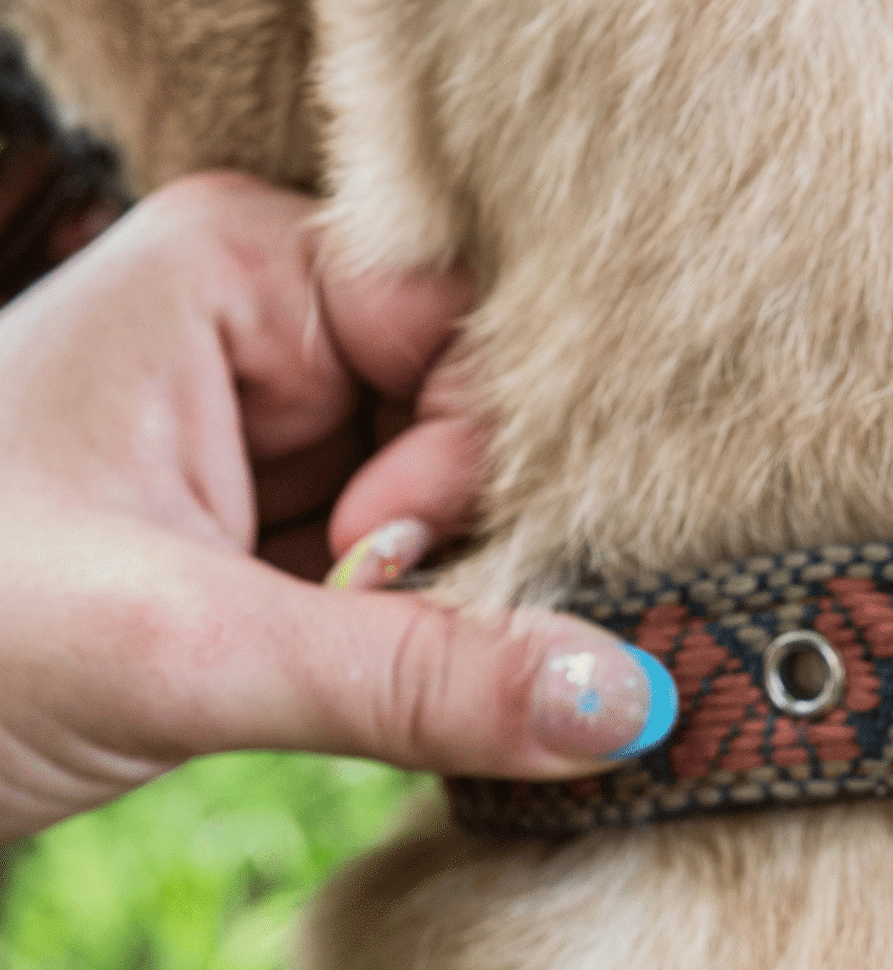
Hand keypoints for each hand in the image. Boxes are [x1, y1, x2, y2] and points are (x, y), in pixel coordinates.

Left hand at [0, 172, 671, 840]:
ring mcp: (287, 419)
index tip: (397, 559)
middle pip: (486, 408)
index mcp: (245, 264)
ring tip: (328, 644)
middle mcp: (281, 321)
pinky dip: (420, 624)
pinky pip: (425, 553)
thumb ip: (417, 678)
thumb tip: (638, 704)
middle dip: (460, 529)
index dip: (477, 444)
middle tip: (355, 614)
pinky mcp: (287, 513)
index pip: (472, 322)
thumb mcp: (177, 653)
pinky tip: (364, 663)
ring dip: (444, 589)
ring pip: (467, 491)